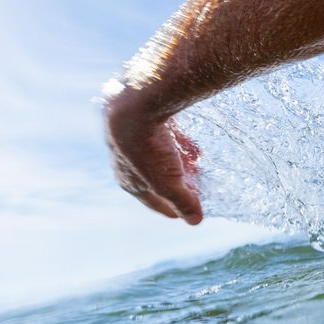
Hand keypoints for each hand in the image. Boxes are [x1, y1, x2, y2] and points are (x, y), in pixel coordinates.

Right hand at [105, 93, 203, 223]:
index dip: (169, 209)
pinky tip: (195, 148)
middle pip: (155, 177)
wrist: (138, 102)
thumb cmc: (149, 148)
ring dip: (179, 165)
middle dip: (176, 185)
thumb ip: (182, 201)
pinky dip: (180, 145)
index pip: (151, 201)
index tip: (182, 215)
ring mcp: (135, 137)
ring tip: (196, 169)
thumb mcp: (168, 181)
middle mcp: (126, 159)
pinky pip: (166, 137)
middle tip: (193, 191)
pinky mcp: (146, 118)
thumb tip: (195, 221)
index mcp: (127, 179)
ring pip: (160, 156)